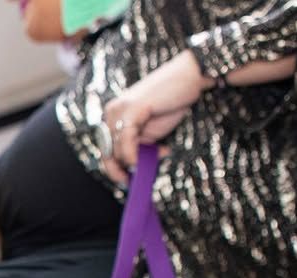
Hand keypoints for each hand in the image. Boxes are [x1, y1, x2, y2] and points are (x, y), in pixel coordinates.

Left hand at [101, 51, 211, 183]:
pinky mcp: (131, 109)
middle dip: (121, 169)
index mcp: (113, 116)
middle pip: (107, 151)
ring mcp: (119, 109)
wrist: (191, 75)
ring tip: (161, 153)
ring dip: (136, 161)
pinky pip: (125, 140)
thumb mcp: (151, 130)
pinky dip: (133, 155)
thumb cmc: (173, 102)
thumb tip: (133, 169)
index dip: (113, 169)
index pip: (105, 149)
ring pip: (117, 149)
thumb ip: (138, 146)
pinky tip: (150, 156)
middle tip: (138, 178)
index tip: (126, 181)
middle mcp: (111, 111)